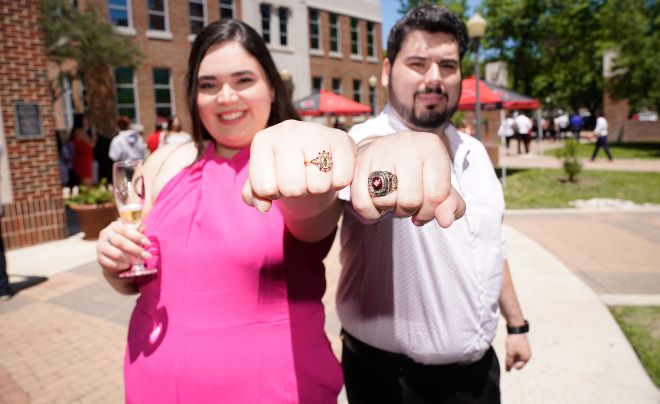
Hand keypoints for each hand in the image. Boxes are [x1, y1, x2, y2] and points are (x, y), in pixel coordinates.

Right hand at [97, 220, 151, 278]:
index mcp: (114, 226)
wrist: (113, 255)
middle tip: (147, 256)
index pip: (126, 230)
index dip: (137, 237)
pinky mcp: (100, 258)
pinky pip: (112, 264)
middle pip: (121, 242)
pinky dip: (122, 266)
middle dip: (136, 250)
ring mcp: (100, 247)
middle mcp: (105, 234)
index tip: (148, 243)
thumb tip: (143, 227)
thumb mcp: (132, 235)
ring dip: (129, 259)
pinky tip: (127, 265)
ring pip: (117, 254)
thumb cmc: (126, 242)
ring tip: (135, 261)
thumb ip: (137, 231)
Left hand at [242, 120, 355, 213]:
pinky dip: (337, 183)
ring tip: (314, 175)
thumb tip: (262, 206)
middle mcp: (288, 130)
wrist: (314, 152)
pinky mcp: (342, 138)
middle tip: (299, 180)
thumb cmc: (283, 168)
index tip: (277, 182)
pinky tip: (331, 171)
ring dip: (317, 188)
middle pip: (292, 187)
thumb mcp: (264, 179)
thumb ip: (255, 194)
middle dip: (296, 192)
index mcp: (263, 140)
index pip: (264, 188)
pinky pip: (341, 180)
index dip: (272, 194)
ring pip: (318, 185)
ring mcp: (316, 131)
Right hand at [350, 131, 464, 226]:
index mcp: (432, 147)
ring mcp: (380, 150)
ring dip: (389, 210)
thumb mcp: (440, 185)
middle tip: (406, 204)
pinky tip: (376, 205)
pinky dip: (370, 213)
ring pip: (385, 201)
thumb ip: (451, 205)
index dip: (430, 212)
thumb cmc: (419, 172)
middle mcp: (407, 143)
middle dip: (408, 211)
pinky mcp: (359, 162)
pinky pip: (362, 203)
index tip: (424, 210)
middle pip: (410, 200)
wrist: (387, 150)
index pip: (437, 195)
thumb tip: (446, 221)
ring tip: (392, 199)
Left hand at [505, 334, 531, 370]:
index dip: (511, 364)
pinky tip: (510, 346)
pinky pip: (517, 353)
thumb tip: (508, 371)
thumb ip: (508, 362)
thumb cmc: (514, 341)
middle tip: (509, 352)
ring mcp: (526, 351)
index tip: (507, 356)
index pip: (518, 367)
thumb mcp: (510, 353)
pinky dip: (513, 351)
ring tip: (510, 348)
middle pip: (518, 363)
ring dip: (512, 355)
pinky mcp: (523, 346)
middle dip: (512, 360)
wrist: (516, 328)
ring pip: (517, 357)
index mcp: (526, 358)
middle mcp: (528, 355)